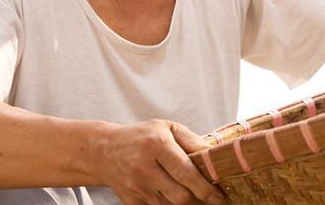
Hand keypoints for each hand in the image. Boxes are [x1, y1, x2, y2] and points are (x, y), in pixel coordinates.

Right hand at [95, 119, 223, 204]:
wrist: (104, 150)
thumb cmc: (141, 137)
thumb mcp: (167, 128)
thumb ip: (191, 140)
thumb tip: (214, 154)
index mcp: (156, 145)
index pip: (186, 172)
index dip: (205, 187)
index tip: (220, 195)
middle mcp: (144, 167)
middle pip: (180, 195)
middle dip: (198, 198)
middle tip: (211, 196)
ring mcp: (136, 187)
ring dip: (184, 202)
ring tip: (192, 193)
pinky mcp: (130, 201)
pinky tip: (172, 195)